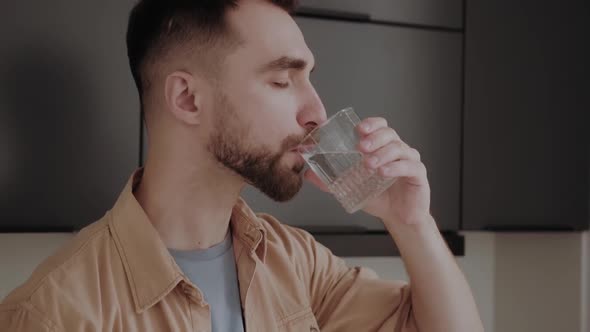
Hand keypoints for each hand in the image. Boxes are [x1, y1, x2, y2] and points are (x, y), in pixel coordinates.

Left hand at [304, 117, 430, 226]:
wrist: (398, 218)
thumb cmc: (379, 198)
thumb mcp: (352, 188)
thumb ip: (330, 181)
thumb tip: (307, 174)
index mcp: (383, 147)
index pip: (380, 126)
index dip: (370, 124)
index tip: (358, 129)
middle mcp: (398, 150)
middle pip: (389, 134)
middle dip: (374, 138)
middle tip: (360, 147)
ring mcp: (410, 160)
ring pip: (399, 148)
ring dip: (382, 153)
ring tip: (369, 163)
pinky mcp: (418, 174)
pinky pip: (409, 166)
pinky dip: (396, 167)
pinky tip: (384, 172)